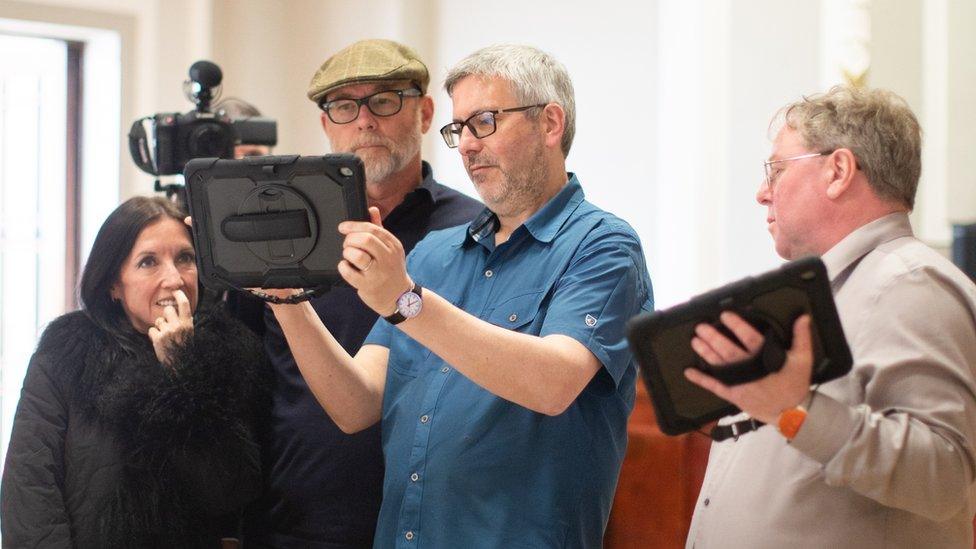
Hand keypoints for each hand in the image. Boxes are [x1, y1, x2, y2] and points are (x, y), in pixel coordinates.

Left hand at [148, 289, 193, 365]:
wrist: (181, 364)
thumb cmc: (184, 349)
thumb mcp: (190, 334)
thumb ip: (185, 324)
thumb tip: (184, 315)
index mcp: (188, 324)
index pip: (184, 304)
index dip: (180, 295)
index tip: (176, 291)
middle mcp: (178, 325)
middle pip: (168, 310)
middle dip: (166, 316)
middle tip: (168, 325)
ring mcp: (168, 331)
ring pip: (158, 320)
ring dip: (160, 327)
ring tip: (165, 337)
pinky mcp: (158, 338)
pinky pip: (152, 330)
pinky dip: (154, 336)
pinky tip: (160, 342)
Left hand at [337, 207, 411, 315]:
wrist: (399, 297)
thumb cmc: (392, 271)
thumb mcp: (391, 248)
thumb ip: (380, 228)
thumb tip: (372, 209)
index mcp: (393, 245)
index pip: (372, 229)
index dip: (354, 225)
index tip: (343, 227)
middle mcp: (388, 258)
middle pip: (364, 239)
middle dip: (350, 239)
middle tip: (347, 244)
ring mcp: (378, 273)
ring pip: (357, 255)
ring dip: (347, 253)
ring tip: (349, 256)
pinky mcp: (368, 285)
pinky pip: (349, 272)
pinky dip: (343, 267)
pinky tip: (346, 267)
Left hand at [684, 312, 813, 423]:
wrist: (791, 413)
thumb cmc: (794, 384)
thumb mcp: (803, 359)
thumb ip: (801, 337)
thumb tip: (803, 317)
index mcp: (765, 358)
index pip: (749, 338)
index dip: (737, 326)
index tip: (725, 315)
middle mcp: (749, 369)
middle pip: (728, 350)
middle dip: (713, 337)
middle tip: (701, 327)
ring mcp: (739, 383)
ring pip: (719, 365)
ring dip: (705, 353)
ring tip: (695, 341)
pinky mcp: (733, 395)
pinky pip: (715, 387)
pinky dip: (701, 379)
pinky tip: (689, 372)